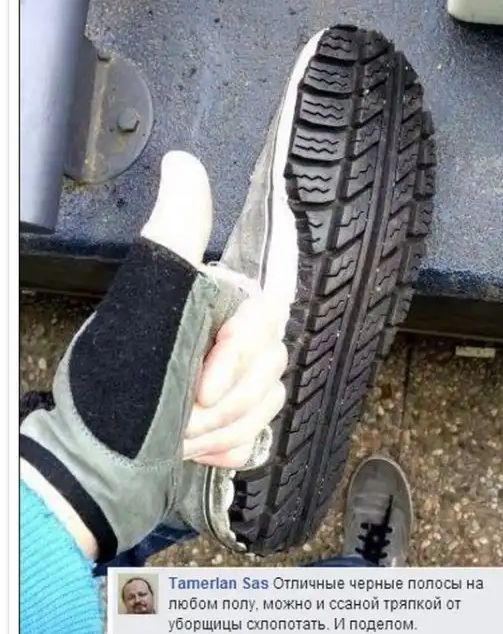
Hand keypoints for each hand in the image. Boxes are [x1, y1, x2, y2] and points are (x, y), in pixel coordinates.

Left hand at [19, 151, 285, 561]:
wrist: (101, 469)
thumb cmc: (121, 391)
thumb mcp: (148, 303)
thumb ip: (176, 233)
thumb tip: (183, 163)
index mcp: (207, 305)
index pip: (264, 316)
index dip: (238, 354)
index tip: (201, 383)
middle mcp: (221, 338)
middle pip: (270, 362)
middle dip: (224, 398)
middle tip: (180, 411)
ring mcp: (228, 382)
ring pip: (269, 398)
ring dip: (222, 425)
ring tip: (178, 432)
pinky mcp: (231, 421)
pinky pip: (260, 430)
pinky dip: (225, 446)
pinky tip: (193, 448)